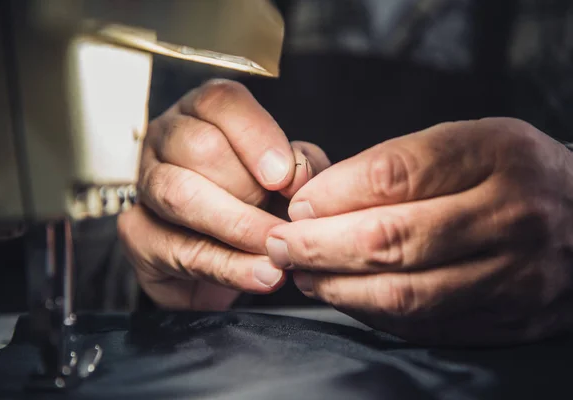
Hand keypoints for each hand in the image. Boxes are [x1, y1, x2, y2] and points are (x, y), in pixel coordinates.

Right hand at [118, 80, 329, 310]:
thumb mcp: (292, 177)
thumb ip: (301, 166)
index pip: (220, 101)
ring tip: (276, 250)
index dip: (256, 137)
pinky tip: (260, 274)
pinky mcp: (137, 233)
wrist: (230, 256)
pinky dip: (227, 266)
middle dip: (248, 189)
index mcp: (205, 113)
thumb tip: (297, 173)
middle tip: (282, 220)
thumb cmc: (260, 202)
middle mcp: (168, 139)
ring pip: (180, 194)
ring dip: (236, 227)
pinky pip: (178, 249)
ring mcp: (147, 184)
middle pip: (199, 146)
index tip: (283, 177)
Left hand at [267, 118, 572, 344]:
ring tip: (302, 272)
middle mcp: (509, 216)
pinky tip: (344, 296)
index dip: (335, 193)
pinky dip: (372, 314)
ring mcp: (514, 275)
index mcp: (497, 155)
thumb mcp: (470, 143)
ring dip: (338, 286)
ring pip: (405, 293)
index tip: (299, 204)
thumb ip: (402, 165)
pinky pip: (425, 326)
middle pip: (394, 239)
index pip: (398, 174)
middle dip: (320, 245)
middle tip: (280, 242)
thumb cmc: (512, 173)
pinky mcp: (509, 319)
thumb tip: (320, 199)